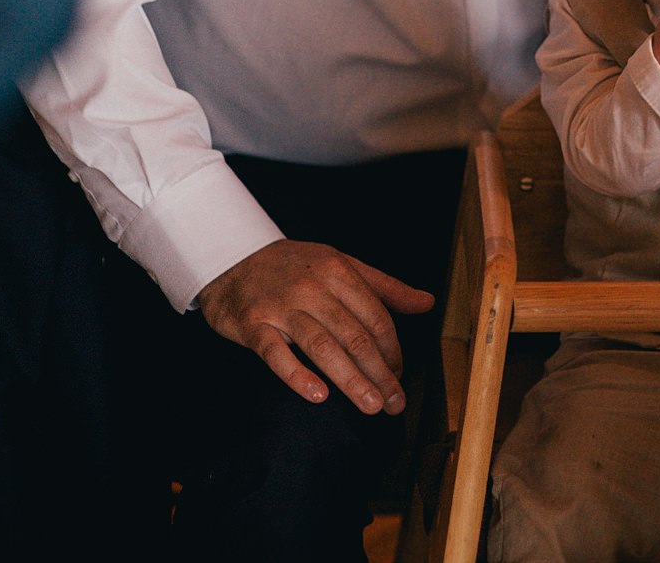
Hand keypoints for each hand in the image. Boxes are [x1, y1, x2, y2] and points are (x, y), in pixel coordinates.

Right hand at [196, 239, 434, 413]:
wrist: (231, 254)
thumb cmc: (294, 266)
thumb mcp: (342, 265)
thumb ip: (385, 287)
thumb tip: (427, 303)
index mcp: (339, 272)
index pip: (376, 317)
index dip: (393, 350)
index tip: (400, 376)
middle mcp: (312, 288)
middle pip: (355, 336)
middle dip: (380, 373)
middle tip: (395, 403)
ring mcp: (281, 306)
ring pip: (323, 346)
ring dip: (351, 379)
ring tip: (371, 405)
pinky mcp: (253, 324)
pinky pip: (276, 354)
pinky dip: (297, 375)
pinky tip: (318, 395)